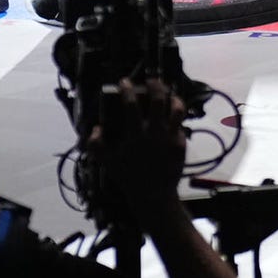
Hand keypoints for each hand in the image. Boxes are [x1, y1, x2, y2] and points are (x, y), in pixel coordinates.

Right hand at [90, 79, 185, 219]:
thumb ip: (96, 145)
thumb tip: (95, 128)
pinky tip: (172, 115)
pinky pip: (181, 124)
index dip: (127, 89)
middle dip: (155, 86)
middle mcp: (155, 132)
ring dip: (172, 97)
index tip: (125, 82)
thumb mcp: (107, 163)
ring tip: (167, 94)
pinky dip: (176, 117)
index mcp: (136, 134)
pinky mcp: (181, 144)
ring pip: (177, 109)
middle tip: (150, 82)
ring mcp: (170, 137)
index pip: (131, 104)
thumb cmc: (129, 178)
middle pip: (158, 99)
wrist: (154, 196)